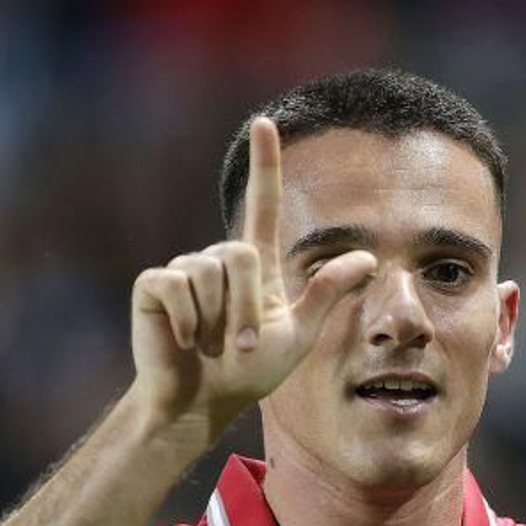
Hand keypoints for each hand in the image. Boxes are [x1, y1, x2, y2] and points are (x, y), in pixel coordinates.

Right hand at [129, 117, 377, 426]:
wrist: (202, 402)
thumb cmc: (248, 373)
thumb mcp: (297, 335)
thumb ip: (326, 294)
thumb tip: (370, 258)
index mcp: (255, 266)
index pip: (263, 204)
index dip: (265, 165)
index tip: (266, 123)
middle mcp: (219, 259)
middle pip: (239, 254)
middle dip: (246, 308)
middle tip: (240, 347)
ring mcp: (184, 269)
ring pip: (208, 272)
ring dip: (218, 321)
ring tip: (210, 346)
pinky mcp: (154, 284)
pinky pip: (176, 286)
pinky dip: (186, 322)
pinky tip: (184, 341)